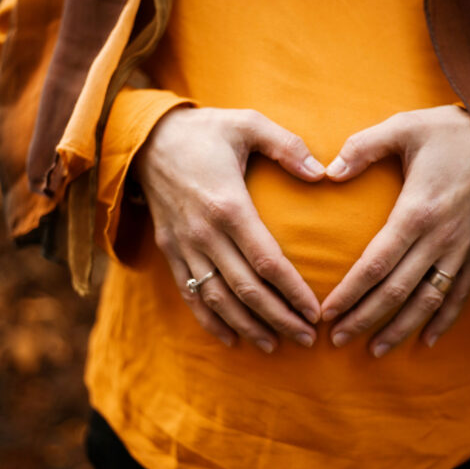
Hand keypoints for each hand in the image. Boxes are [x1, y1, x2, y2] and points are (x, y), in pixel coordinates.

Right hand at [134, 107, 325, 352]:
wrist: (146, 139)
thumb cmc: (205, 131)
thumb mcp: (247, 122)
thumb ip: (287, 145)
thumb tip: (323, 173)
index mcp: (229, 205)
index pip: (267, 261)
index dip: (293, 291)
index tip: (316, 311)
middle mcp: (205, 233)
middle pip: (246, 290)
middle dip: (279, 319)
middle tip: (307, 339)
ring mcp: (184, 246)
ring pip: (218, 300)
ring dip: (248, 327)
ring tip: (276, 346)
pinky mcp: (170, 251)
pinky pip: (190, 295)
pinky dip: (210, 321)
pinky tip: (231, 340)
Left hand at [320, 105, 469, 356]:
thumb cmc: (449, 131)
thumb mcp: (403, 127)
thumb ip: (363, 147)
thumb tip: (328, 171)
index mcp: (417, 211)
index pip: (376, 264)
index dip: (350, 293)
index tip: (327, 313)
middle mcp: (441, 238)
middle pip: (397, 291)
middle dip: (365, 318)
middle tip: (337, 340)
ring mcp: (463, 250)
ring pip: (428, 301)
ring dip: (400, 328)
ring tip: (375, 351)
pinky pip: (460, 295)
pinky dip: (443, 321)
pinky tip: (426, 341)